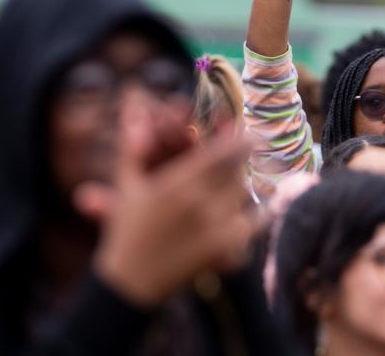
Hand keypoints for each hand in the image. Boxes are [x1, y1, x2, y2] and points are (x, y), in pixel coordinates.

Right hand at [77, 100, 260, 305]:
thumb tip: (133, 100)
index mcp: (179, 184)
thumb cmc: (127, 231)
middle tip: (240, 155)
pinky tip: (253, 209)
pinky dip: (258, 214)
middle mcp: (203, 204)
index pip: (227, 150)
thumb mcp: (127, 184)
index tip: (245, 132)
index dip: (241, 137)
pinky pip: (256, 224)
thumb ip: (134, 141)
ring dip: (241, 186)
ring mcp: (218, 229)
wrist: (130, 285)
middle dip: (238, 161)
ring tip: (236, 182)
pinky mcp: (228, 251)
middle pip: (239, 170)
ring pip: (246, 194)